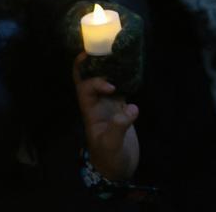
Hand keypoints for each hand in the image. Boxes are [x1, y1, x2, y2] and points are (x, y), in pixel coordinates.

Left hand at [73, 53, 139, 180]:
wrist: (118, 168)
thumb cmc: (110, 158)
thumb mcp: (112, 144)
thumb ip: (119, 127)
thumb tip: (131, 108)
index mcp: (89, 110)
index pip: (84, 88)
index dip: (94, 82)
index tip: (111, 87)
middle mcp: (96, 103)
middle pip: (88, 78)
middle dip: (90, 63)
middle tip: (102, 47)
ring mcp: (108, 104)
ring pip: (104, 80)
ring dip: (108, 67)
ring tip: (117, 51)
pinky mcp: (121, 108)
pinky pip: (120, 88)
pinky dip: (123, 78)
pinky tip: (131, 68)